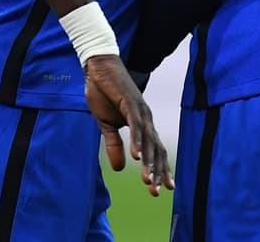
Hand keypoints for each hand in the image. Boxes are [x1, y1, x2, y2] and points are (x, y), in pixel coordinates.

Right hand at [84, 54, 172, 196]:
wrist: (97, 68)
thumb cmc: (103, 93)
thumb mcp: (106, 125)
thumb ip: (114, 145)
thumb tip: (119, 168)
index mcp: (141, 124)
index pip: (154, 151)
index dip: (159, 169)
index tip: (162, 189)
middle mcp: (145, 118)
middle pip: (156, 149)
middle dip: (157, 171)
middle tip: (156, 192)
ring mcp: (139, 110)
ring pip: (147, 141)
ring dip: (148, 162)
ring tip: (147, 181)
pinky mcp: (129, 102)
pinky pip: (135, 125)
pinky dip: (136, 141)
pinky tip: (136, 156)